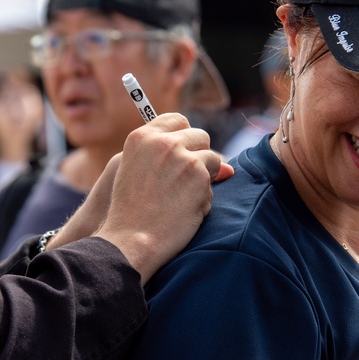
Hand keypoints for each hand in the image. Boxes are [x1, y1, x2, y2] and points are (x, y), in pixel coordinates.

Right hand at [86, 113, 232, 283]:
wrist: (131, 239)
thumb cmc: (131, 212)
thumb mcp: (137, 174)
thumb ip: (171, 158)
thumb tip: (227, 166)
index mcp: (141, 137)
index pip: (176, 120)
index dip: (183, 138)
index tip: (181, 154)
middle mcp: (163, 141)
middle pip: (199, 136)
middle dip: (198, 157)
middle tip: (182, 182)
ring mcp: (183, 157)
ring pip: (213, 159)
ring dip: (204, 178)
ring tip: (178, 200)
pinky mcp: (200, 175)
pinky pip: (214, 182)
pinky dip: (204, 198)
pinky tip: (184, 211)